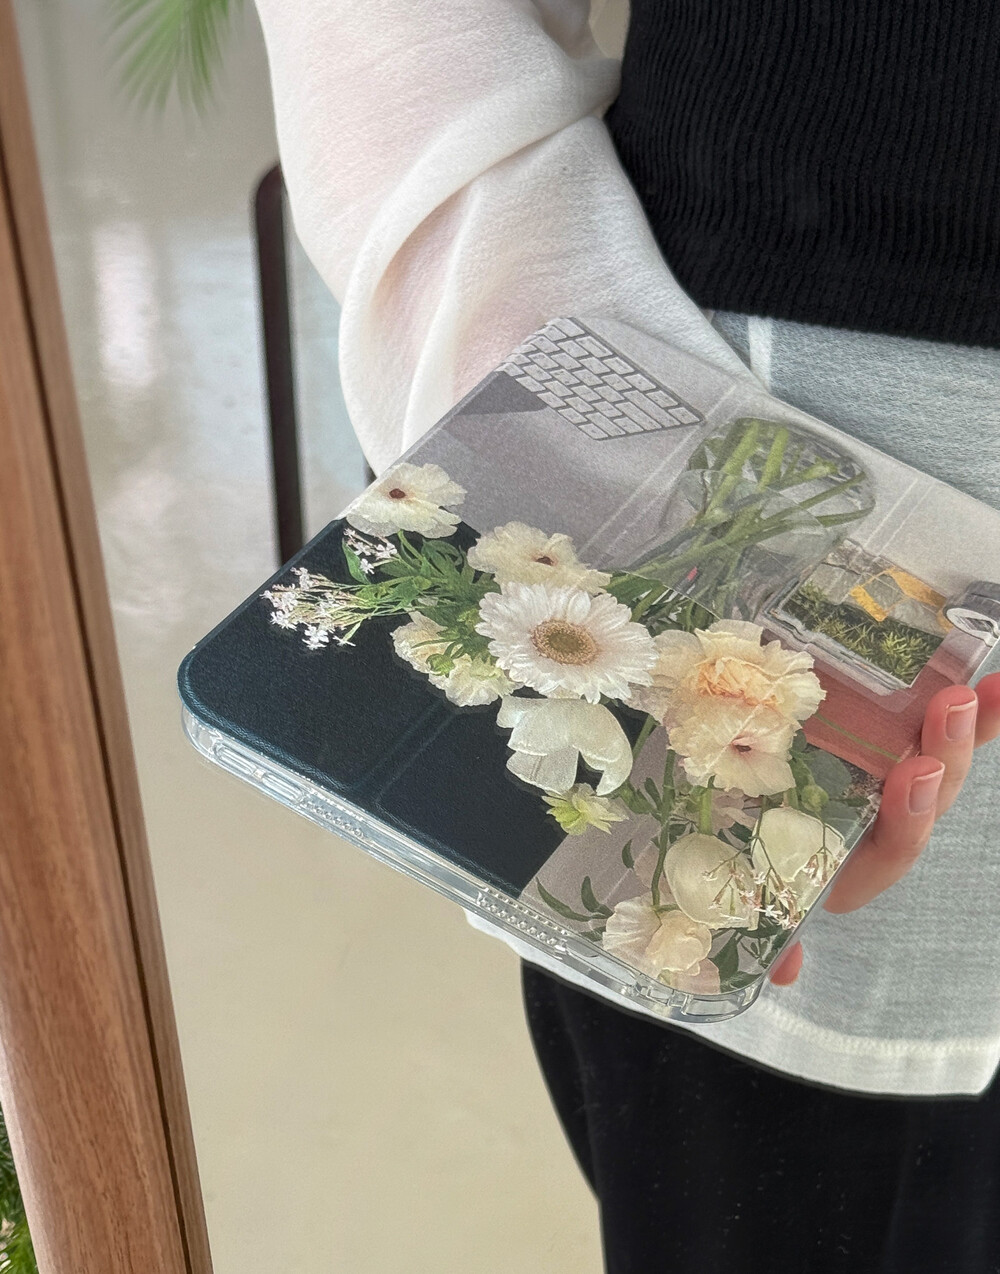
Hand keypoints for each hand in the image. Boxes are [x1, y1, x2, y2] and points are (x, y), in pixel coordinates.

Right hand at [769, 671, 999, 986]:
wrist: (731, 807)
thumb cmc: (744, 852)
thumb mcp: (748, 885)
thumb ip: (765, 924)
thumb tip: (786, 969)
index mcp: (855, 861)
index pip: (895, 847)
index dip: (907, 816)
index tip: (908, 777)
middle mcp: (882, 822)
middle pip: (929, 798)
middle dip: (947, 756)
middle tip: (953, 710)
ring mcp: (890, 775)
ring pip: (941, 757)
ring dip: (970, 729)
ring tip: (984, 691)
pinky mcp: (890, 737)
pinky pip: (939, 726)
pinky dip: (977, 710)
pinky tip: (996, 682)